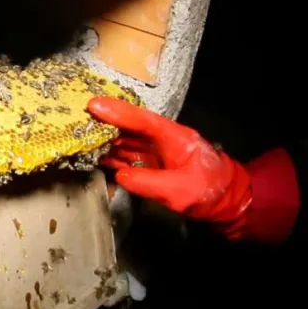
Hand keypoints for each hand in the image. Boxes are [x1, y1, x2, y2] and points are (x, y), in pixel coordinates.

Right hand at [87, 96, 255, 239]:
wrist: (228, 203)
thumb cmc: (209, 192)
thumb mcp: (179, 191)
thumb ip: (148, 182)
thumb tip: (119, 174)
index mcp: (174, 138)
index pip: (142, 120)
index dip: (118, 112)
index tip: (94, 105)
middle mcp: (162, 140)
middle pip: (130, 126)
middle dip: (105, 121)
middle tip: (78, 117)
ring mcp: (157, 151)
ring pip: (126, 140)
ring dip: (105, 138)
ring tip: (80, 136)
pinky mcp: (152, 164)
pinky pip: (128, 155)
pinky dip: (112, 155)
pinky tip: (96, 156)